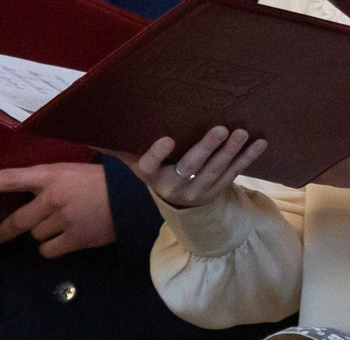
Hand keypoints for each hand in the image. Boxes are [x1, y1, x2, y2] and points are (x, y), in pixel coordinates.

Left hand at [0, 163, 116, 256]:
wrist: (130, 197)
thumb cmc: (99, 181)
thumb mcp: (69, 170)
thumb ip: (46, 181)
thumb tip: (25, 195)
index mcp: (48, 175)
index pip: (8, 179)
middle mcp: (52, 198)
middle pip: (17, 221)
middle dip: (5, 231)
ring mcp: (63, 220)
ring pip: (35, 236)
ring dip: (41, 235)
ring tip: (59, 227)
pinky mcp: (75, 239)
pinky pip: (49, 250)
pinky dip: (52, 248)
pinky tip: (64, 240)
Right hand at [130, 126, 266, 208]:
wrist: (179, 203)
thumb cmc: (156, 172)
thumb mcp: (135, 163)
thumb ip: (118, 147)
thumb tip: (90, 128)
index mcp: (154, 177)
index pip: (151, 166)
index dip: (157, 154)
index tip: (166, 139)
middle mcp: (177, 187)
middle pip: (192, 167)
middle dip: (207, 149)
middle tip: (220, 129)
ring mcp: (201, 191)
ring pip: (217, 171)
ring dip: (232, 152)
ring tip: (241, 133)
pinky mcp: (219, 190)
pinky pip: (235, 174)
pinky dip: (248, 159)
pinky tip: (259, 143)